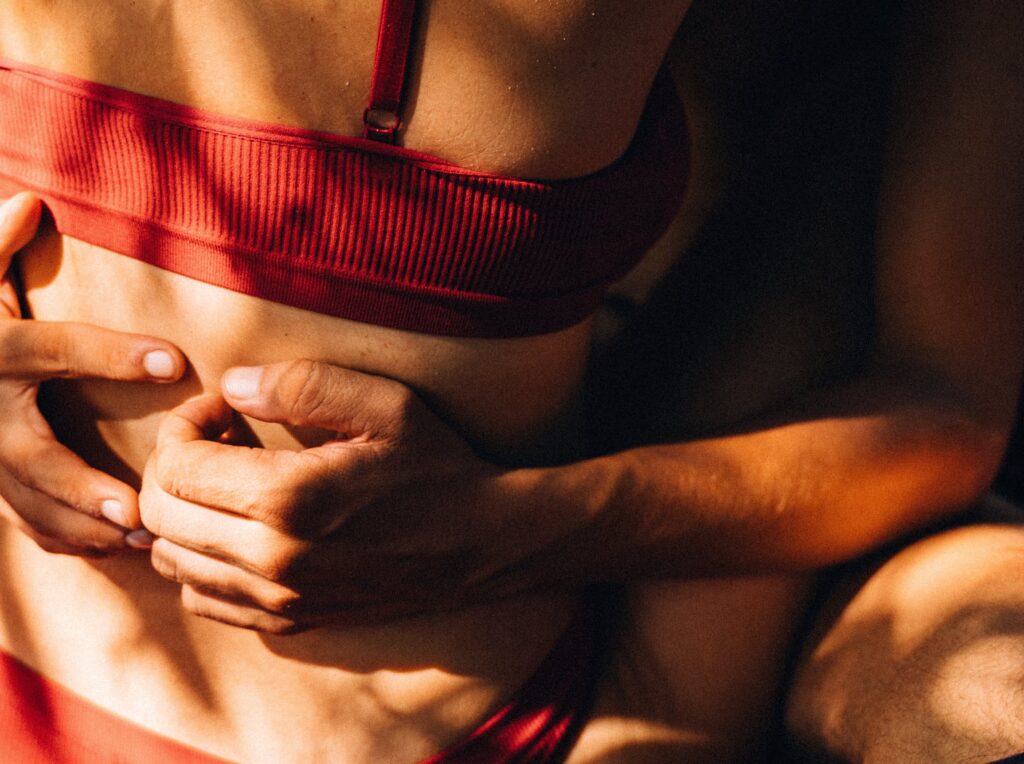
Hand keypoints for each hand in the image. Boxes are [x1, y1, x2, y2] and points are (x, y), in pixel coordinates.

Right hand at [0, 193, 186, 554]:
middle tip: (134, 506)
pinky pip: (25, 521)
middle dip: (78, 484)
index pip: (56, 350)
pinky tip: (118, 548)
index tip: (175, 359)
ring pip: (27, 504)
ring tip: (141, 539)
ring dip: (82, 526)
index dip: (112, 354)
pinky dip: (67, 539)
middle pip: (29, 456)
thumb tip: (30, 200)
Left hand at [140, 360, 561, 632]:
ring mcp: (279, 600)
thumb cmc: (437, 466)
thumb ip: (301, 385)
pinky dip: (199, 562)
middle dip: (171, 467)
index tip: (223, 409)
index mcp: (289, 500)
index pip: (176, 467)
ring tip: (227, 484)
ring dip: (182, 515)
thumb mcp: (384, 405)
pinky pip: (203, 600)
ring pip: (172, 561)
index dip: (184, 426)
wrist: (484, 542)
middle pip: (160, 516)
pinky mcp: (291, 621)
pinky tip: (238, 531)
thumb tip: (231, 386)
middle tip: (217, 442)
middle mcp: (272, 561)